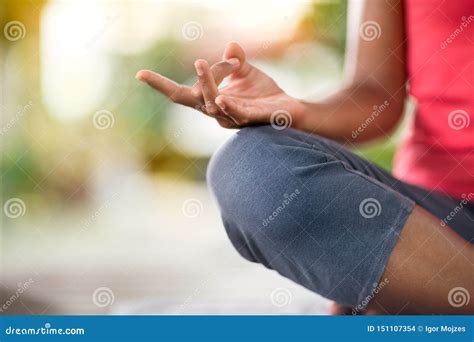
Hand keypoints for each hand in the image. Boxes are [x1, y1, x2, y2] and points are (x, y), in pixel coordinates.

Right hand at [136, 42, 301, 128]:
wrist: (288, 110)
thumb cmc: (263, 94)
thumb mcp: (246, 72)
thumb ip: (235, 60)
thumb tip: (230, 45)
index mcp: (210, 100)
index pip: (179, 95)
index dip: (160, 85)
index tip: (140, 74)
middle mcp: (216, 111)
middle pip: (192, 98)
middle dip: (181, 83)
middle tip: (192, 60)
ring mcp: (231, 118)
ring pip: (212, 104)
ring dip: (206, 84)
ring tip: (201, 63)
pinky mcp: (250, 120)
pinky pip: (235, 115)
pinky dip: (227, 107)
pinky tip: (220, 98)